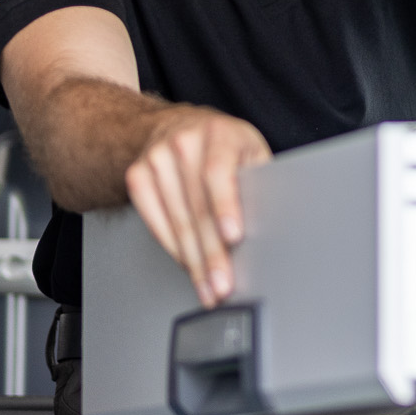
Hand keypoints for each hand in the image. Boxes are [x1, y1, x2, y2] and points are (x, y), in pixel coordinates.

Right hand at [125, 106, 272, 305]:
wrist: (179, 127)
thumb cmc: (225, 145)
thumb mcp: (250, 152)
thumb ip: (259, 182)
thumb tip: (278, 224)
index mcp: (219, 133)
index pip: (219, 171)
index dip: (226, 206)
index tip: (233, 236)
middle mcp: (183, 142)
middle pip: (197, 206)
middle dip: (211, 253)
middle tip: (223, 284)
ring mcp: (156, 158)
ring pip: (176, 221)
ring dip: (193, 261)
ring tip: (208, 287)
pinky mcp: (137, 176)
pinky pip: (155, 222)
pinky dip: (173, 249)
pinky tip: (188, 266)